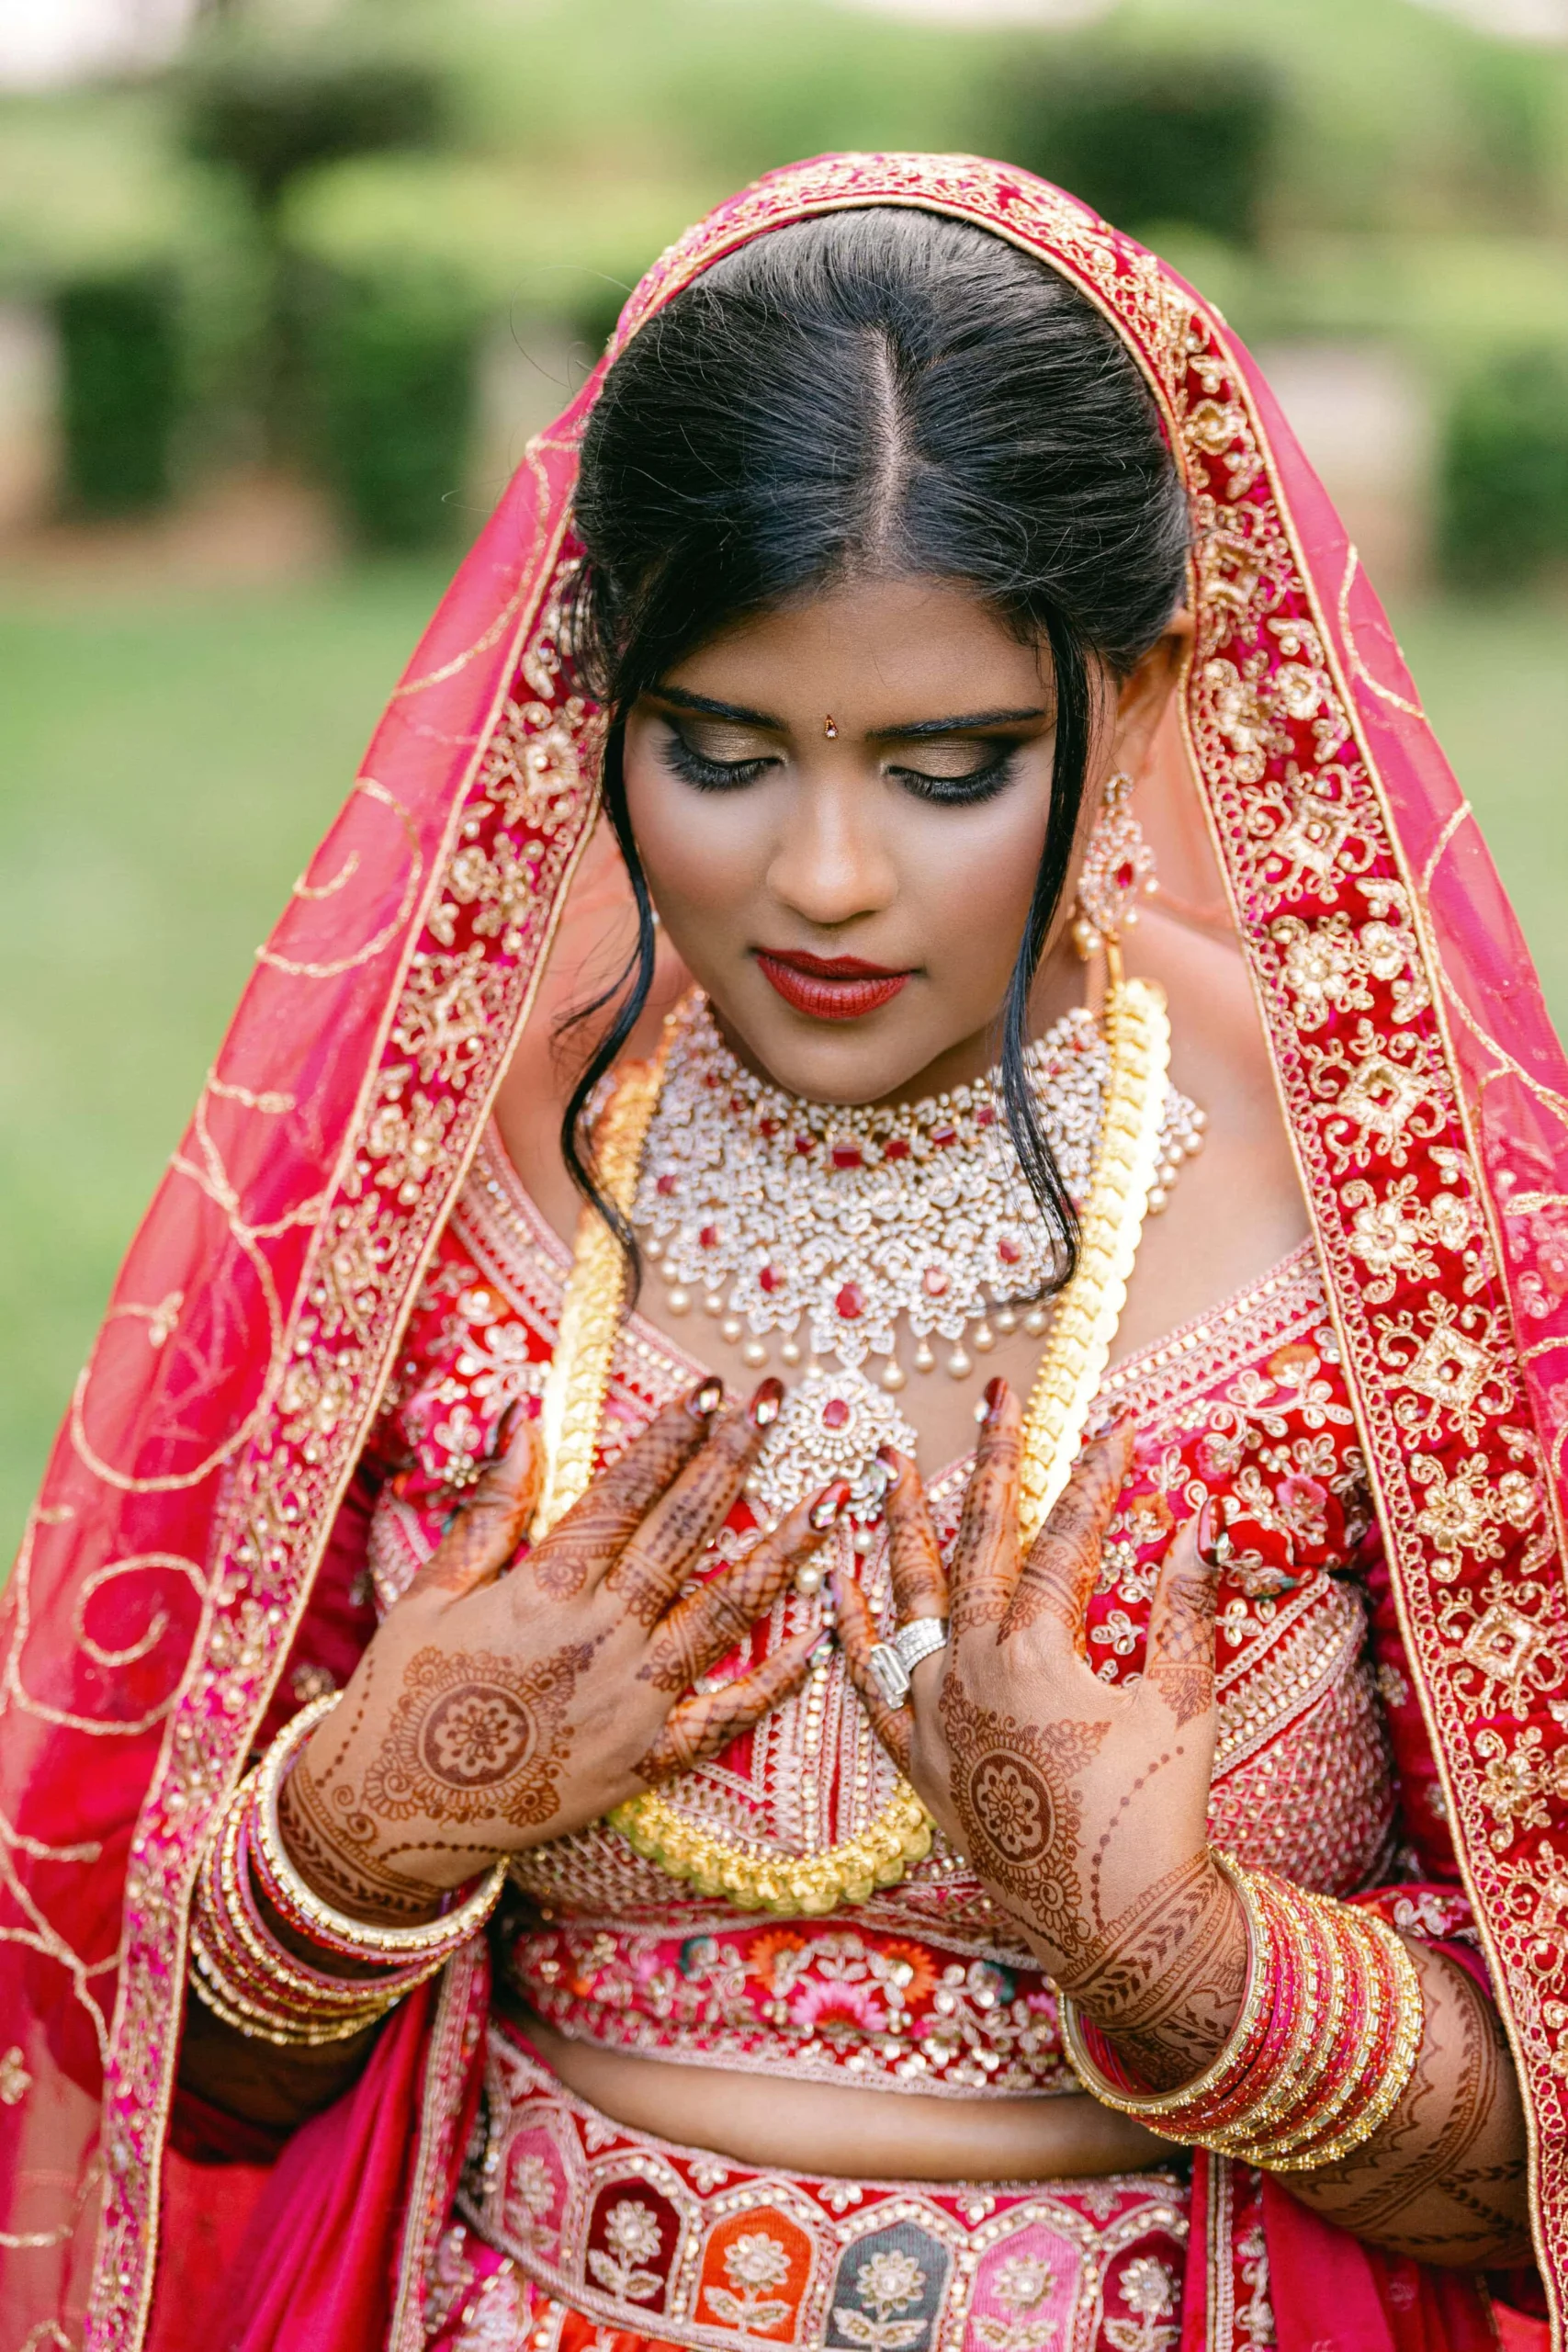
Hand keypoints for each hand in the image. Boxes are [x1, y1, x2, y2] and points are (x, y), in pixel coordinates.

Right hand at [280, 1379, 844, 1924]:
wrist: (386, 1819)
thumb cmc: (398, 1695)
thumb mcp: (430, 1589)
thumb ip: (492, 1506)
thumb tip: (526, 1416)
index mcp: (545, 1589)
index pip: (625, 1492)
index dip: (671, 1435)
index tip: (711, 1390)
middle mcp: (600, 1637)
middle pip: (684, 1533)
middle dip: (733, 1461)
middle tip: (774, 1405)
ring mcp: (631, 1702)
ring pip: (725, 1614)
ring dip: (783, 1552)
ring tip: (833, 1503)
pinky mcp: (645, 1763)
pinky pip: (727, 1717)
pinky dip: (778, 1679)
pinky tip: (820, 1635)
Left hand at [835, 1380, 1245, 2089]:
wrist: (1112, 1920)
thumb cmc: (1154, 1813)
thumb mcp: (1183, 1701)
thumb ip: (1187, 1604)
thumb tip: (1205, 1518)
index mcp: (1036, 1652)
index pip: (1066, 1538)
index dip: (1095, 1476)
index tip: (1117, 1421)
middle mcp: (970, 1671)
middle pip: (978, 1541)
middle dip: (991, 1460)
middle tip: (994, 1395)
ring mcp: (934, 1714)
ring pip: (906, 1597)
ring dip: (898, 1522)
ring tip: (883, 1459)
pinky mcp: (916, 1759)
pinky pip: (868, 1683)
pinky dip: (848, 1629)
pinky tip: (833, 1578)